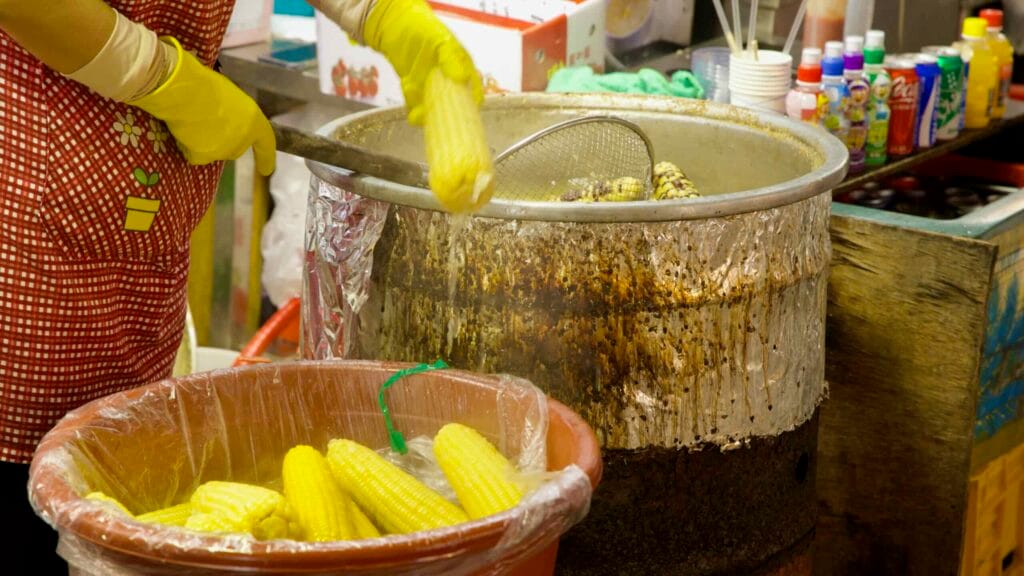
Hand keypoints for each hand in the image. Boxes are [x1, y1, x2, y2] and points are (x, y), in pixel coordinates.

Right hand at [129, 37, 275, 174]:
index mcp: (254, 122)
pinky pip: (196, 155)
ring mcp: (224, 150)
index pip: (265, 144)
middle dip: (225, 140)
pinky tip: (183, 132)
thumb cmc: (207, 85)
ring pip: (215, 151)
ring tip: (193, 122)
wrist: (185, 92)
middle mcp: (243, 140)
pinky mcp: (204, 157)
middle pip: (236, 148)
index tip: (266, 171)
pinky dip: (190, 147)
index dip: (266, 158)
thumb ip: (234, 114)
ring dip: (206, 142)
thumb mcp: (230, 97)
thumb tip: (226, 121)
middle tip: (209, 123)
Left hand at [363, 0, 481, 123]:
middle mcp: (450, 85)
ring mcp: (433, 91)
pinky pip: (416, 109)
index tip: (461, 111)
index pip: (473, 95)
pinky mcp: (417, 94)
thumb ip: (451, 58)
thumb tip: (461, 78)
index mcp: (463, 71)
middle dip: (442, 113)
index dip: (470, 106)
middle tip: (427, 107)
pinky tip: (406, 85)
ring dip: (423, 109)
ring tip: (411, 87)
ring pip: (433, 113)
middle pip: (453, 110)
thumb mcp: (442, 40)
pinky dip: (411, 103)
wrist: (397, 27)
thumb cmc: (426, 29)